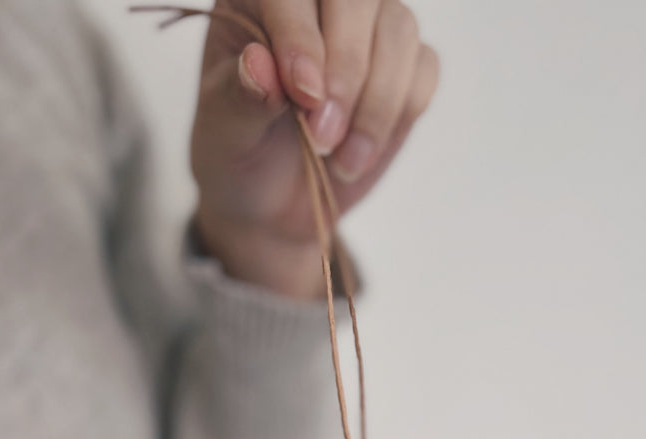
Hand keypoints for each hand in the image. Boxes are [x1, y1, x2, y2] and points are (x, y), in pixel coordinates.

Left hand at [189, 1, 438, 296]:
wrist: (273, 203)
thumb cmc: (239, 154)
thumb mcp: (223, 133)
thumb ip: (238, 96)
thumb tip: (259, 65)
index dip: (299, 34)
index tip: (303, 95)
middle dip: (346, 72)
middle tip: (321, 138)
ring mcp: (368, 28)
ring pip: (398, 29)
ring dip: (376, 103)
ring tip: (339, 159)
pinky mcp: (404, 67)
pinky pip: (423, 71)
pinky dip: (397, 117)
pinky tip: (358, 155)